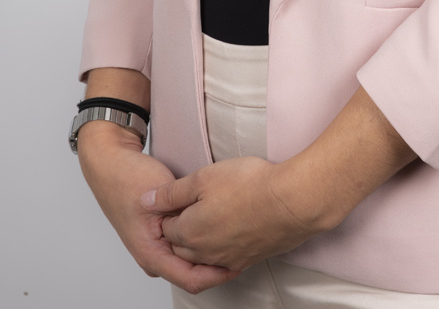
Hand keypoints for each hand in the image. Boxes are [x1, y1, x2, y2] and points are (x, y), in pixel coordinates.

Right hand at [76, 121, 239, 292]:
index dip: (218, 273)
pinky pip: (185, 249)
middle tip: (242, 246)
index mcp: (151, 254)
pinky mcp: (161, 238)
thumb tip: (214, 225)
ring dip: (209, 252)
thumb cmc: (129, 179)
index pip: (192, 280)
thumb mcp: (160, 195)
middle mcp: (154, 258)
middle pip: (193, 274)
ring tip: (232, 236)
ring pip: (190, 262)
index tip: (239, 259)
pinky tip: (216, 227)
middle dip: (217, 263)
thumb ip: (184, 214)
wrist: (111, 165)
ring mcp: (157, 249)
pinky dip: (201, 241)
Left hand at [145, 155, 319, 271]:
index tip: (177, 197)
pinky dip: (220, 249)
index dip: (169, 211)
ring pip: (202, 256)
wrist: (292, 202)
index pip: (167, 228)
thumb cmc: (250, 186)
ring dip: (200, 241)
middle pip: (182, 246)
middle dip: (180, 230)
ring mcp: (228, 259)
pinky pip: (224, 261)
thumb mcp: (203, 178)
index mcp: (190, 232)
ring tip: (208, 217)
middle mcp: (206, 252)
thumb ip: (171, 193)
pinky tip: (228, 232)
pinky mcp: (249, 259)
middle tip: (190, 207)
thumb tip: (146, 202)